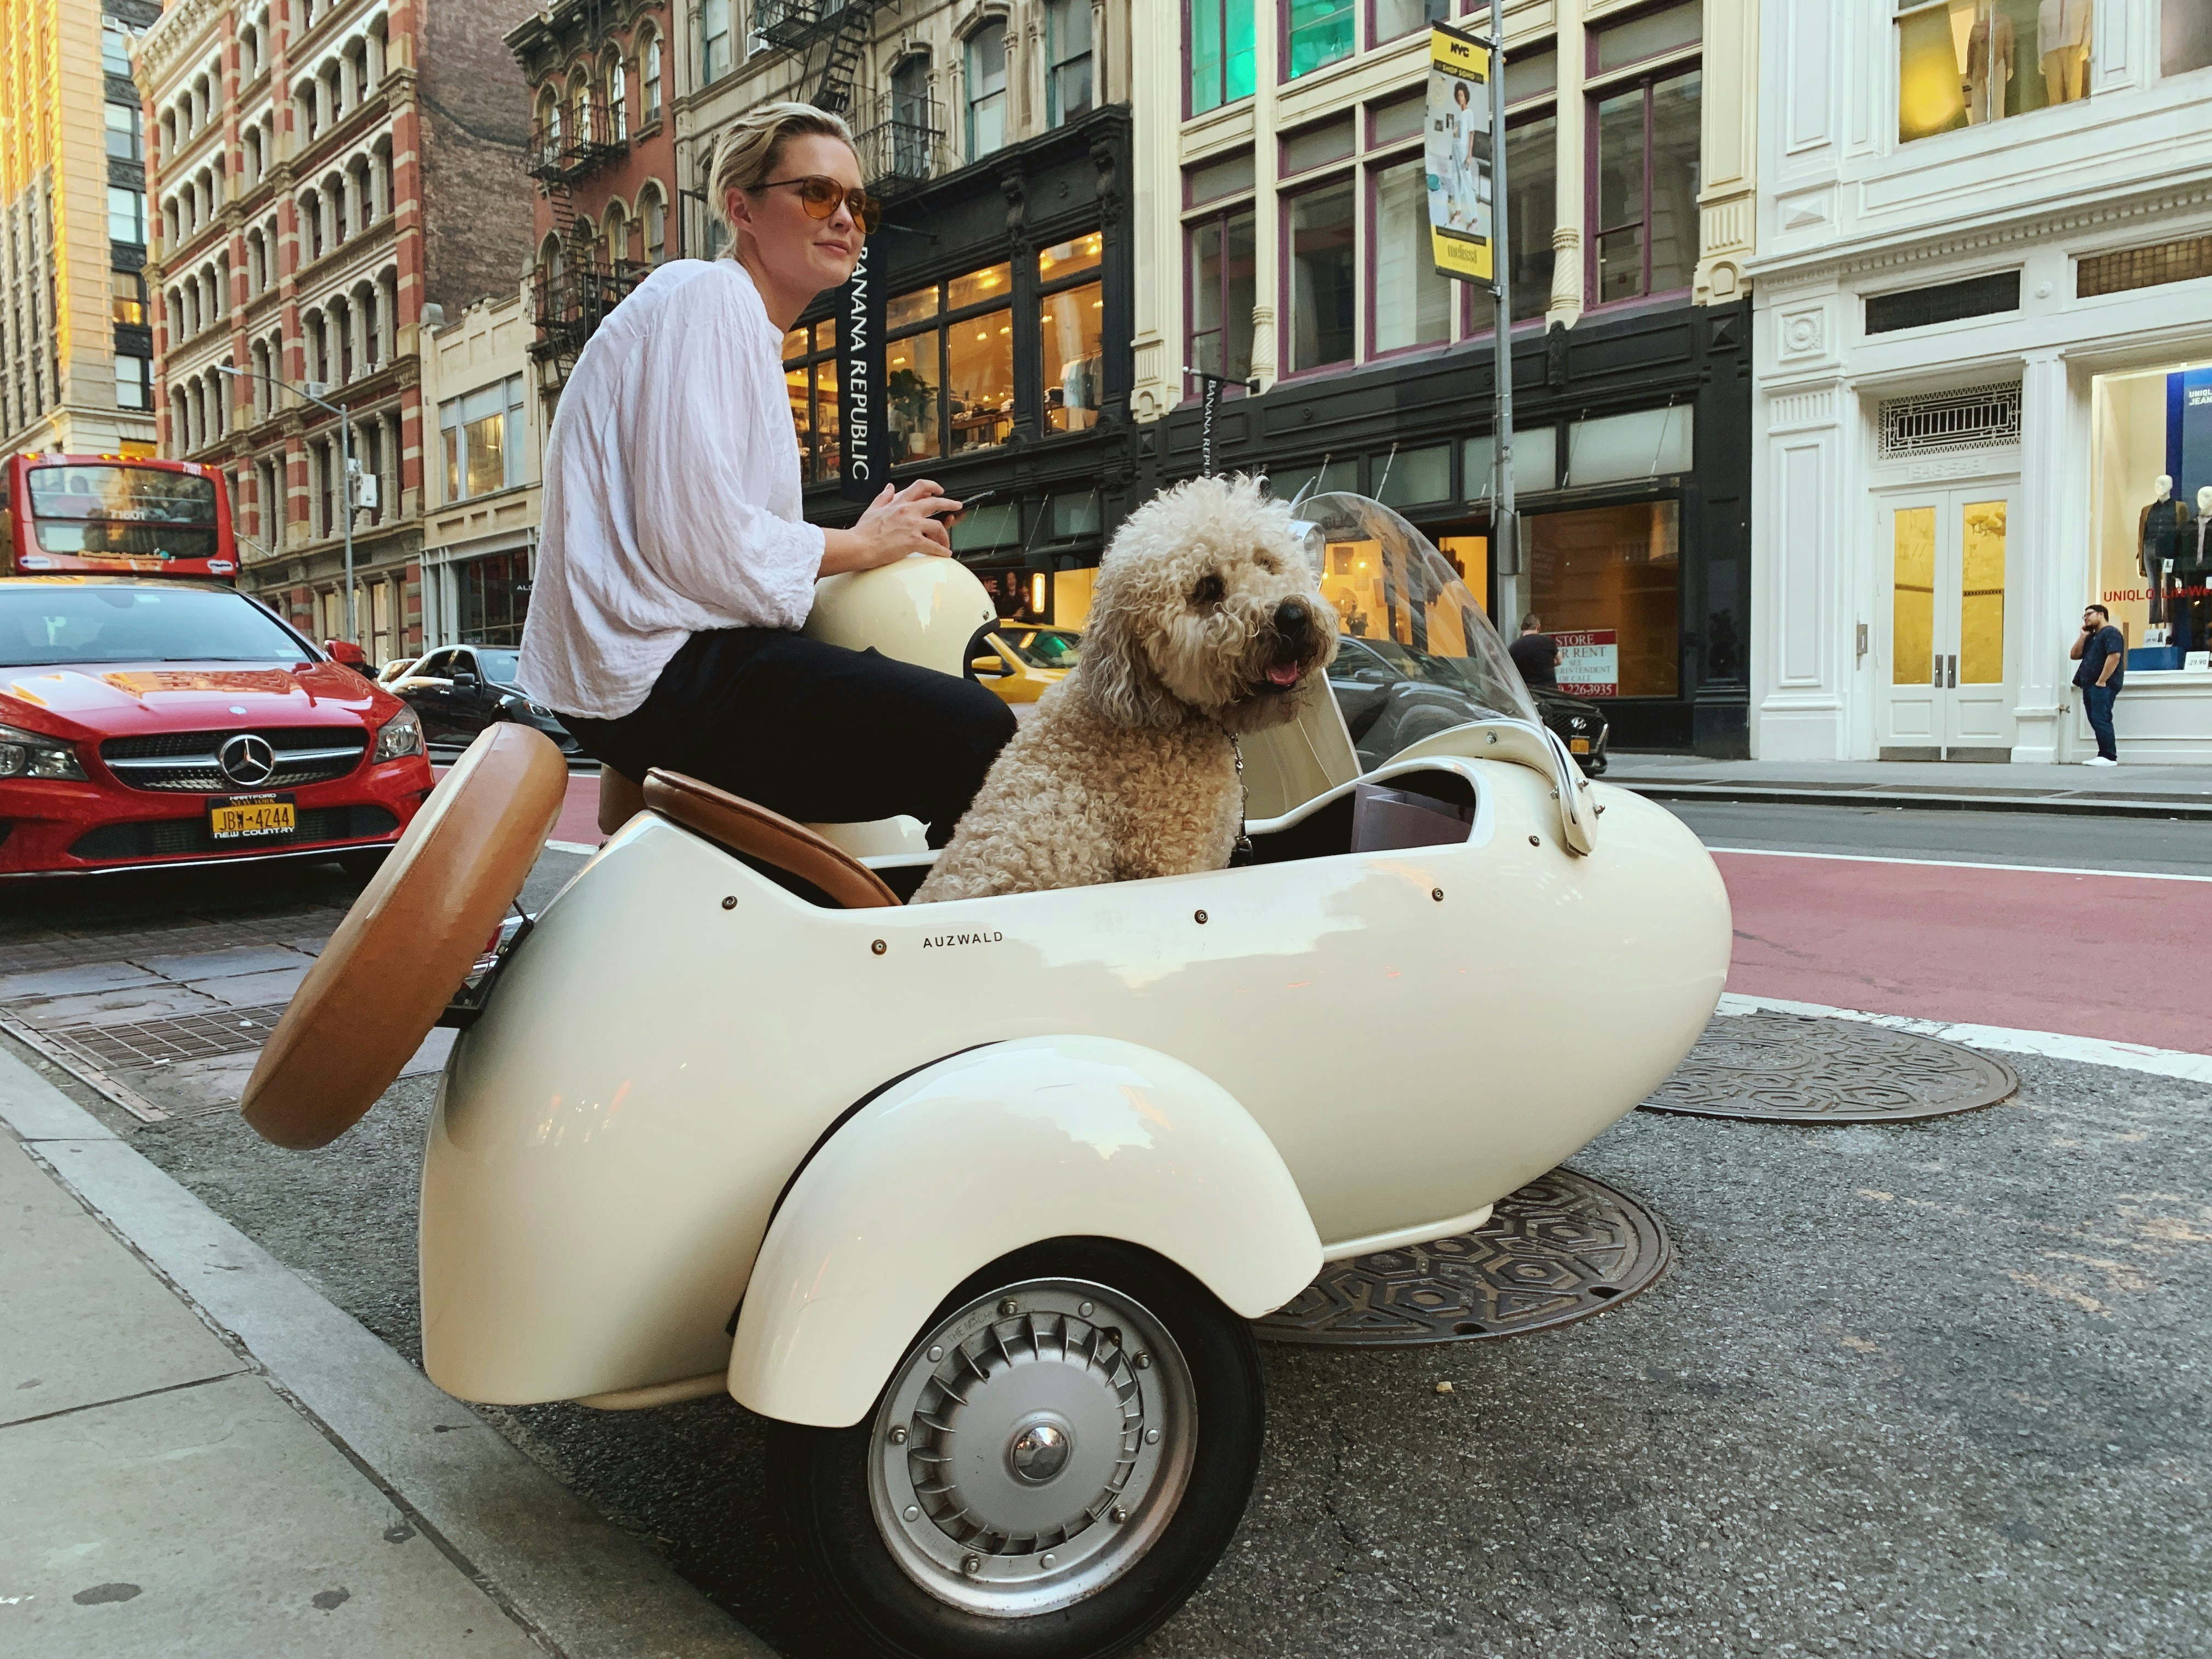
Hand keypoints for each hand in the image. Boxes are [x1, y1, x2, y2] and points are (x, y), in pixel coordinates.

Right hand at [821, 480, 961, 574]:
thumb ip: (883, 497)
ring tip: (946, 542)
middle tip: (957, 506)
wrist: (859, 546)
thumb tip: (889, 488)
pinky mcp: (913, 541)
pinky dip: (941, 551)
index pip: (920, 487)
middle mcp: (907, 511)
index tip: (938, 490)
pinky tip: (944, 553)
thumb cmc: (863, 532)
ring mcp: (912, 526)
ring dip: (944, 535)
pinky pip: (933, 546)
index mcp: (898, 503)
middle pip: (936, 503)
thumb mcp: (872, 509)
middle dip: (949, 504)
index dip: (932, 487)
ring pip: (938, 526)